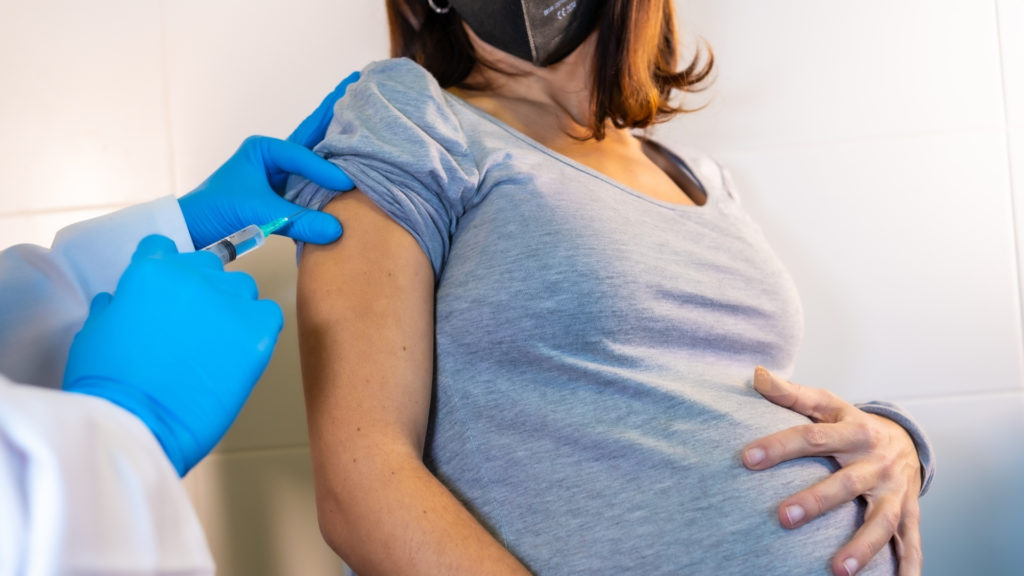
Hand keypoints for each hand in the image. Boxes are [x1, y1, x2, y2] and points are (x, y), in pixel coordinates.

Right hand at [62, 235, 283, 475]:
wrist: (138, 423)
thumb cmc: (109, 385)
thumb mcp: (94, 332)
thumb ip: (116, 306)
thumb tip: (122, 300)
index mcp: (151, 271)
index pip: (164, 249)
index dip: (165, 272)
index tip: (167, 294)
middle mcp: (194, 276)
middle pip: (208, 267)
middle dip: (201, 290)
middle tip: (192, 327)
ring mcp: (229, 302)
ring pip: (242, 289)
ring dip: (232, 308)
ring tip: (216, 344)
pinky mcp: (257, 331)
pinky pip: (268, 316)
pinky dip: (259, 328)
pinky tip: (240, 352)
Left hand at [178, 71, 359, 248]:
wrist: (195, 229)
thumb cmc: (217, 210)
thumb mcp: (258, 211)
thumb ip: (299, 221)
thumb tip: (336, 229)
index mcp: (263, 149)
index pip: (301, 155)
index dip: (324, 169)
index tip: (345, 183)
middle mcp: (273, 155)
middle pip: (311, 132)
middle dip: (333, 112)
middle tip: (356, 82)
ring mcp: (279, 171)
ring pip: (314, 149)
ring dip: (335, 133)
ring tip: (358, 110)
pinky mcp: (284, 190)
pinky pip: (313, 175)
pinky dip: (331, 165)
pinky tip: (348, 154)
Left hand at [742, 367, 922, 575]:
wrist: (905, 440)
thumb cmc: (852, 425)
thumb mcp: (826, 404)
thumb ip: (790, 394)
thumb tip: (756, 374)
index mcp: (853, 431)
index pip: (812, 436)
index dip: (779, 446)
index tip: (746, 459)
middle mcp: (876, 462)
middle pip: (845, 483)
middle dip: (815, 501)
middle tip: (782, 517)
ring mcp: (895, 491)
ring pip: (881, 520)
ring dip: (862, 546)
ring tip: (836, 571)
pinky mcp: (908, 513)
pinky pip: (910, 543)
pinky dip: (908, 567)